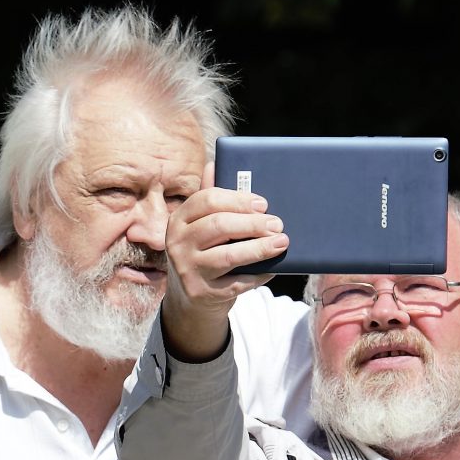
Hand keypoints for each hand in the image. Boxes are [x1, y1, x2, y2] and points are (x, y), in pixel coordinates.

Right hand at [160, 186, 287, 360]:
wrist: (189, 296)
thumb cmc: (202, 251)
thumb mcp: (199, 224)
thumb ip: (209, 198)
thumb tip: (215, 163)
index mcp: (178, 219)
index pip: (207, 200)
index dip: (238, 199)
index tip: (262, 204)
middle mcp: (178, 244)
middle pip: (219, 226)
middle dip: (253, 223)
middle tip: (277, 224)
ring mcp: (188, 270)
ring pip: (228, 256)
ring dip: (259, 248)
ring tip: (281, 242)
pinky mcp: (201, 292)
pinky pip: (236, 282)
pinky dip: (258, 275)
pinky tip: (272, 268)